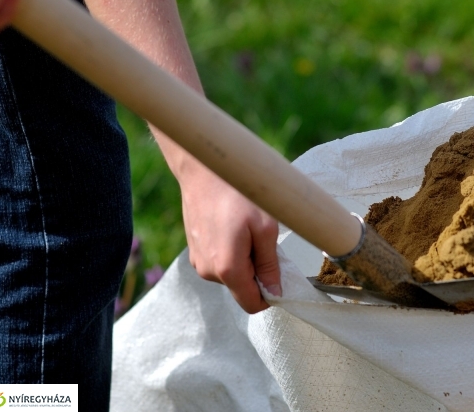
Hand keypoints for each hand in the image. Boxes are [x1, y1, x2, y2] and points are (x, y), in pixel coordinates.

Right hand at [179, 160, 281, 313]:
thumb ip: (270, 265)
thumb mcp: (266, 228)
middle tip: (263, 240)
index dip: (270, 295)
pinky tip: (232, 226)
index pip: (251, 304)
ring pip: (231, 274)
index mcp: (227, 269)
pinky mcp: (194, 251)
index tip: (279, 272)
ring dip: (244, 260)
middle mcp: (208, 271)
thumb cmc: (239, 194)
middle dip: (257, 272)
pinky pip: (219, 262)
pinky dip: (231, 251)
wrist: (205, 169)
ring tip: (245, 229)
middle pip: (242, 288)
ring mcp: (198, 262)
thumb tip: (276, 293)